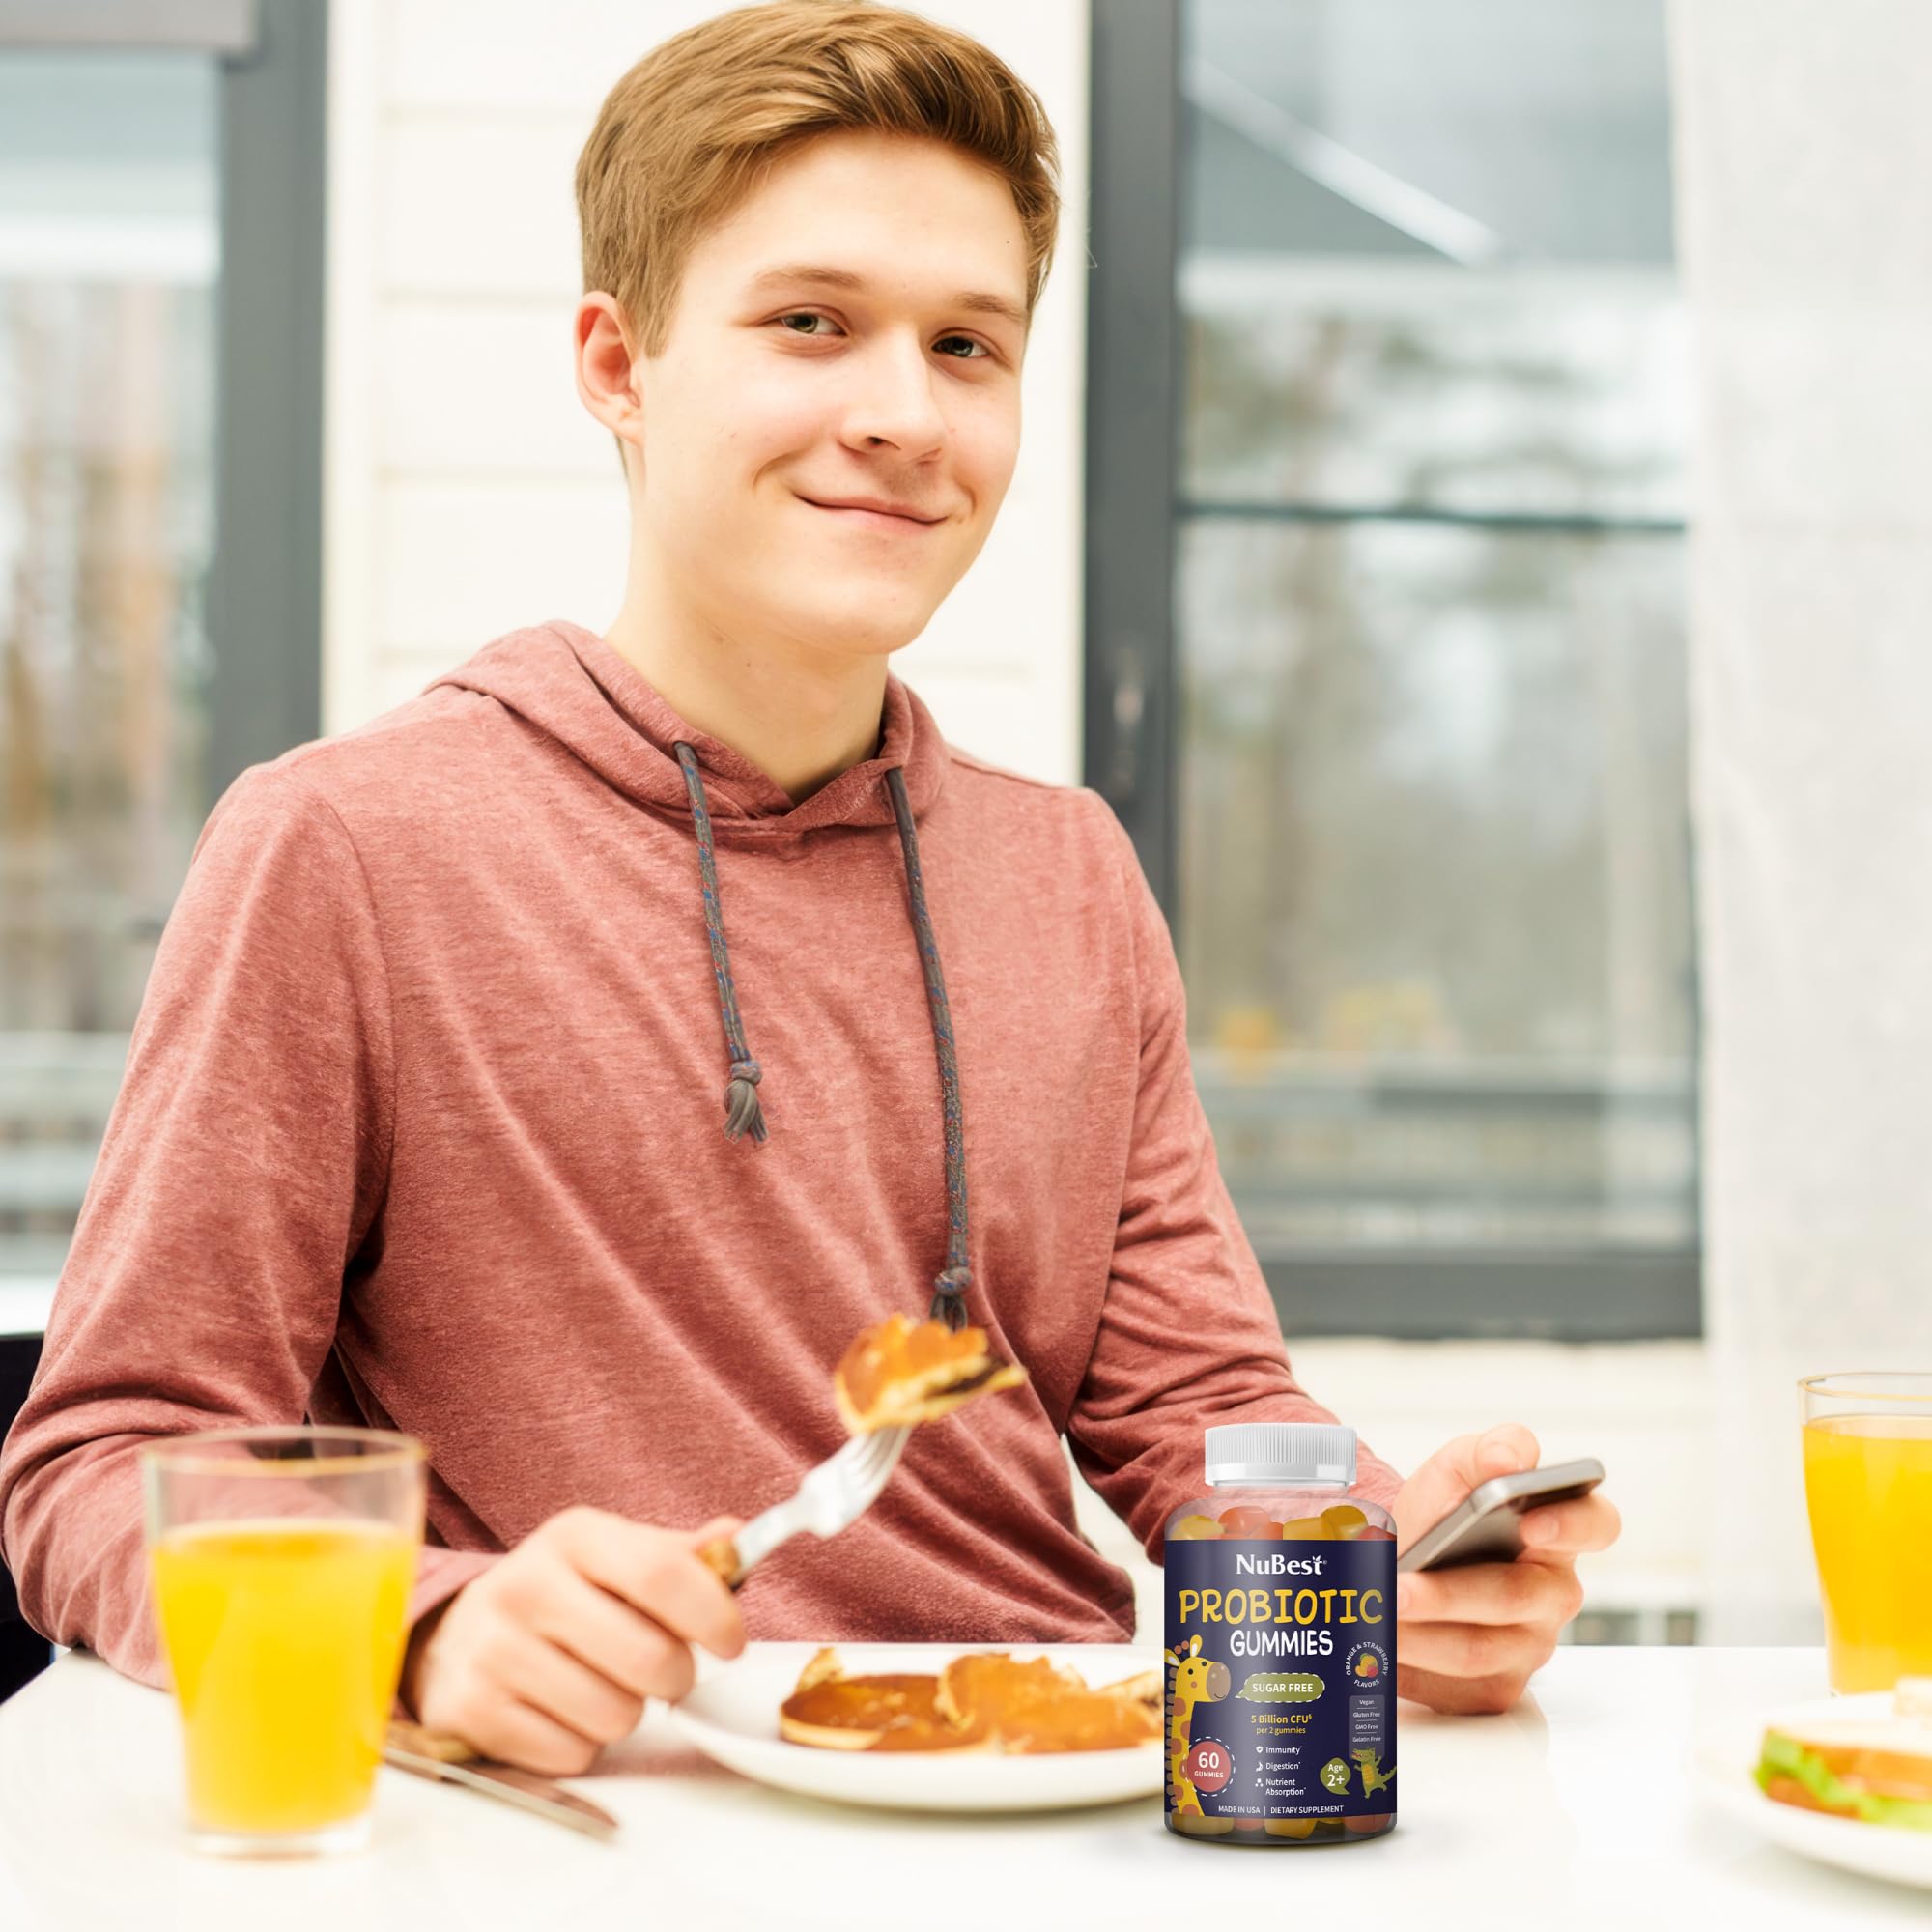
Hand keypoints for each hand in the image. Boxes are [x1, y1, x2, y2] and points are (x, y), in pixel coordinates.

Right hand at [400, 1506, 747, 1773]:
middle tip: (661, 1670)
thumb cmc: (561, 1593)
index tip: (732, 1643)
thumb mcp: (613, 1556)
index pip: (662, 1574)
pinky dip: (580, 1745)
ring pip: (615, 1715)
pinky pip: (571, 1755)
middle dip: (675, 1676)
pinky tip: (561, 1712)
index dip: (714, 1615)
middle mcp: (526, 1586)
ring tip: (602, 1685)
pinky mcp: (472, 1712)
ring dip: (626, 1712)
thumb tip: (737, 1539)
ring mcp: (494, 1650)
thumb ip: (679, 1555)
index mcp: (574, 1536)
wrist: (457, 1635)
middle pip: (649, 1658)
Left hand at [1390, 1425, 1619, 1715]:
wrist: (1407, 1561)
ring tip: (1377, 1614)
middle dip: (1451, 1593)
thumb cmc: (1445, 1515)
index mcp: (1558, 1534)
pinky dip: (1410, 1665)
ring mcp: (1527, 1646)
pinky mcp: (1494, 1687)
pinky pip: (1454, 1687)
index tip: (1529, 1524)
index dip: (1570, 1526)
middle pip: (1515, 1597)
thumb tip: (1511, 1459)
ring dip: (1421, 1633)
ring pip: (1477, 1650)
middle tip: (1400, 1585)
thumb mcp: (1458, 1468)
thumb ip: (1490, 1451)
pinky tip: (1382, 1645)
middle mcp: (1552, 1595)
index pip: (1596, 1525)